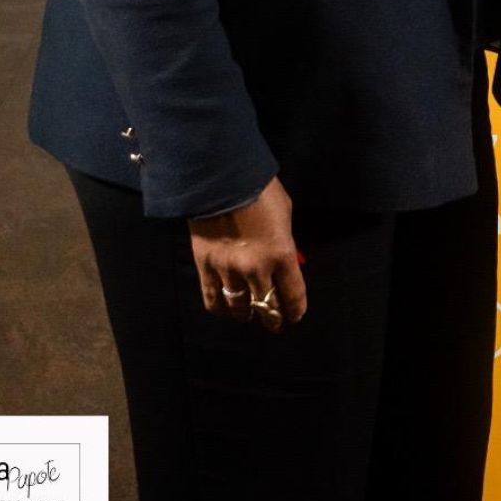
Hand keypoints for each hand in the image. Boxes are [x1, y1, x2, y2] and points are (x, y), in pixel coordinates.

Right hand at [188, 176, 306, 330]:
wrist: (220, 178)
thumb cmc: (260, 189)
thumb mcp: (284, 213)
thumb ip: (284, 241)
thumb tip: (284, 260)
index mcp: (281, 253)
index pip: (292, 295)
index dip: (295, 310)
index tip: (295, 316)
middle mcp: (256, 268)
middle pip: (267, 307)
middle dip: (273, 318)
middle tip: (274, 323)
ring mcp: (228, 270)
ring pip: (239, 308)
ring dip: (246, 314)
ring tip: (248, 315)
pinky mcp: (205, 267)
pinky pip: (213, 300)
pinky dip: (221, 309)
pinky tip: (226, 310)